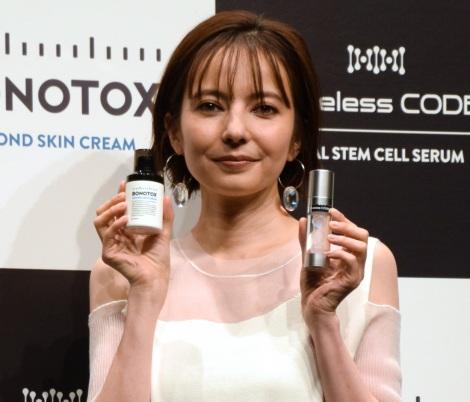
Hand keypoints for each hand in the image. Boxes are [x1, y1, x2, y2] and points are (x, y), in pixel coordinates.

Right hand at [94, 181, 173, 296]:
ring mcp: (110, 245)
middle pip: (104, 213)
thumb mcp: (164, 232)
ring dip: (111, 210)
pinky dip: (116, 225)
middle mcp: (115, 236)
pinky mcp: (108, 253)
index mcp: (125, 230)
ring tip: (124, 205)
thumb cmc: (158, 258)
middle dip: (112, 201)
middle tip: (125, 196)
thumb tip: (166, 197)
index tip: (125, 184)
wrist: (156, 276)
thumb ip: (165, 216)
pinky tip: (126, 219)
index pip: (116, 210)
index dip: (118, 196)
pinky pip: (108, 235)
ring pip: (100, 221)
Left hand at [299, 208, 367, 325]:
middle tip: (331, 224)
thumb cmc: (312, 283)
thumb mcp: (308, 256)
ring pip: (362, 247)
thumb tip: (302, 221)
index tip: (331, 212)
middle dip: (347, 226)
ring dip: (344, 239)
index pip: (353, 231)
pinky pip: (353, 262)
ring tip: (329, 238)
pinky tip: (328, 255)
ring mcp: (356, 271)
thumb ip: (306, 240)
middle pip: (362, 236)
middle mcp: (355, 261)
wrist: (311, 304)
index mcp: (348, 254)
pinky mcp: (352, 280)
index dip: (344, 219)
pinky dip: (341, 254)